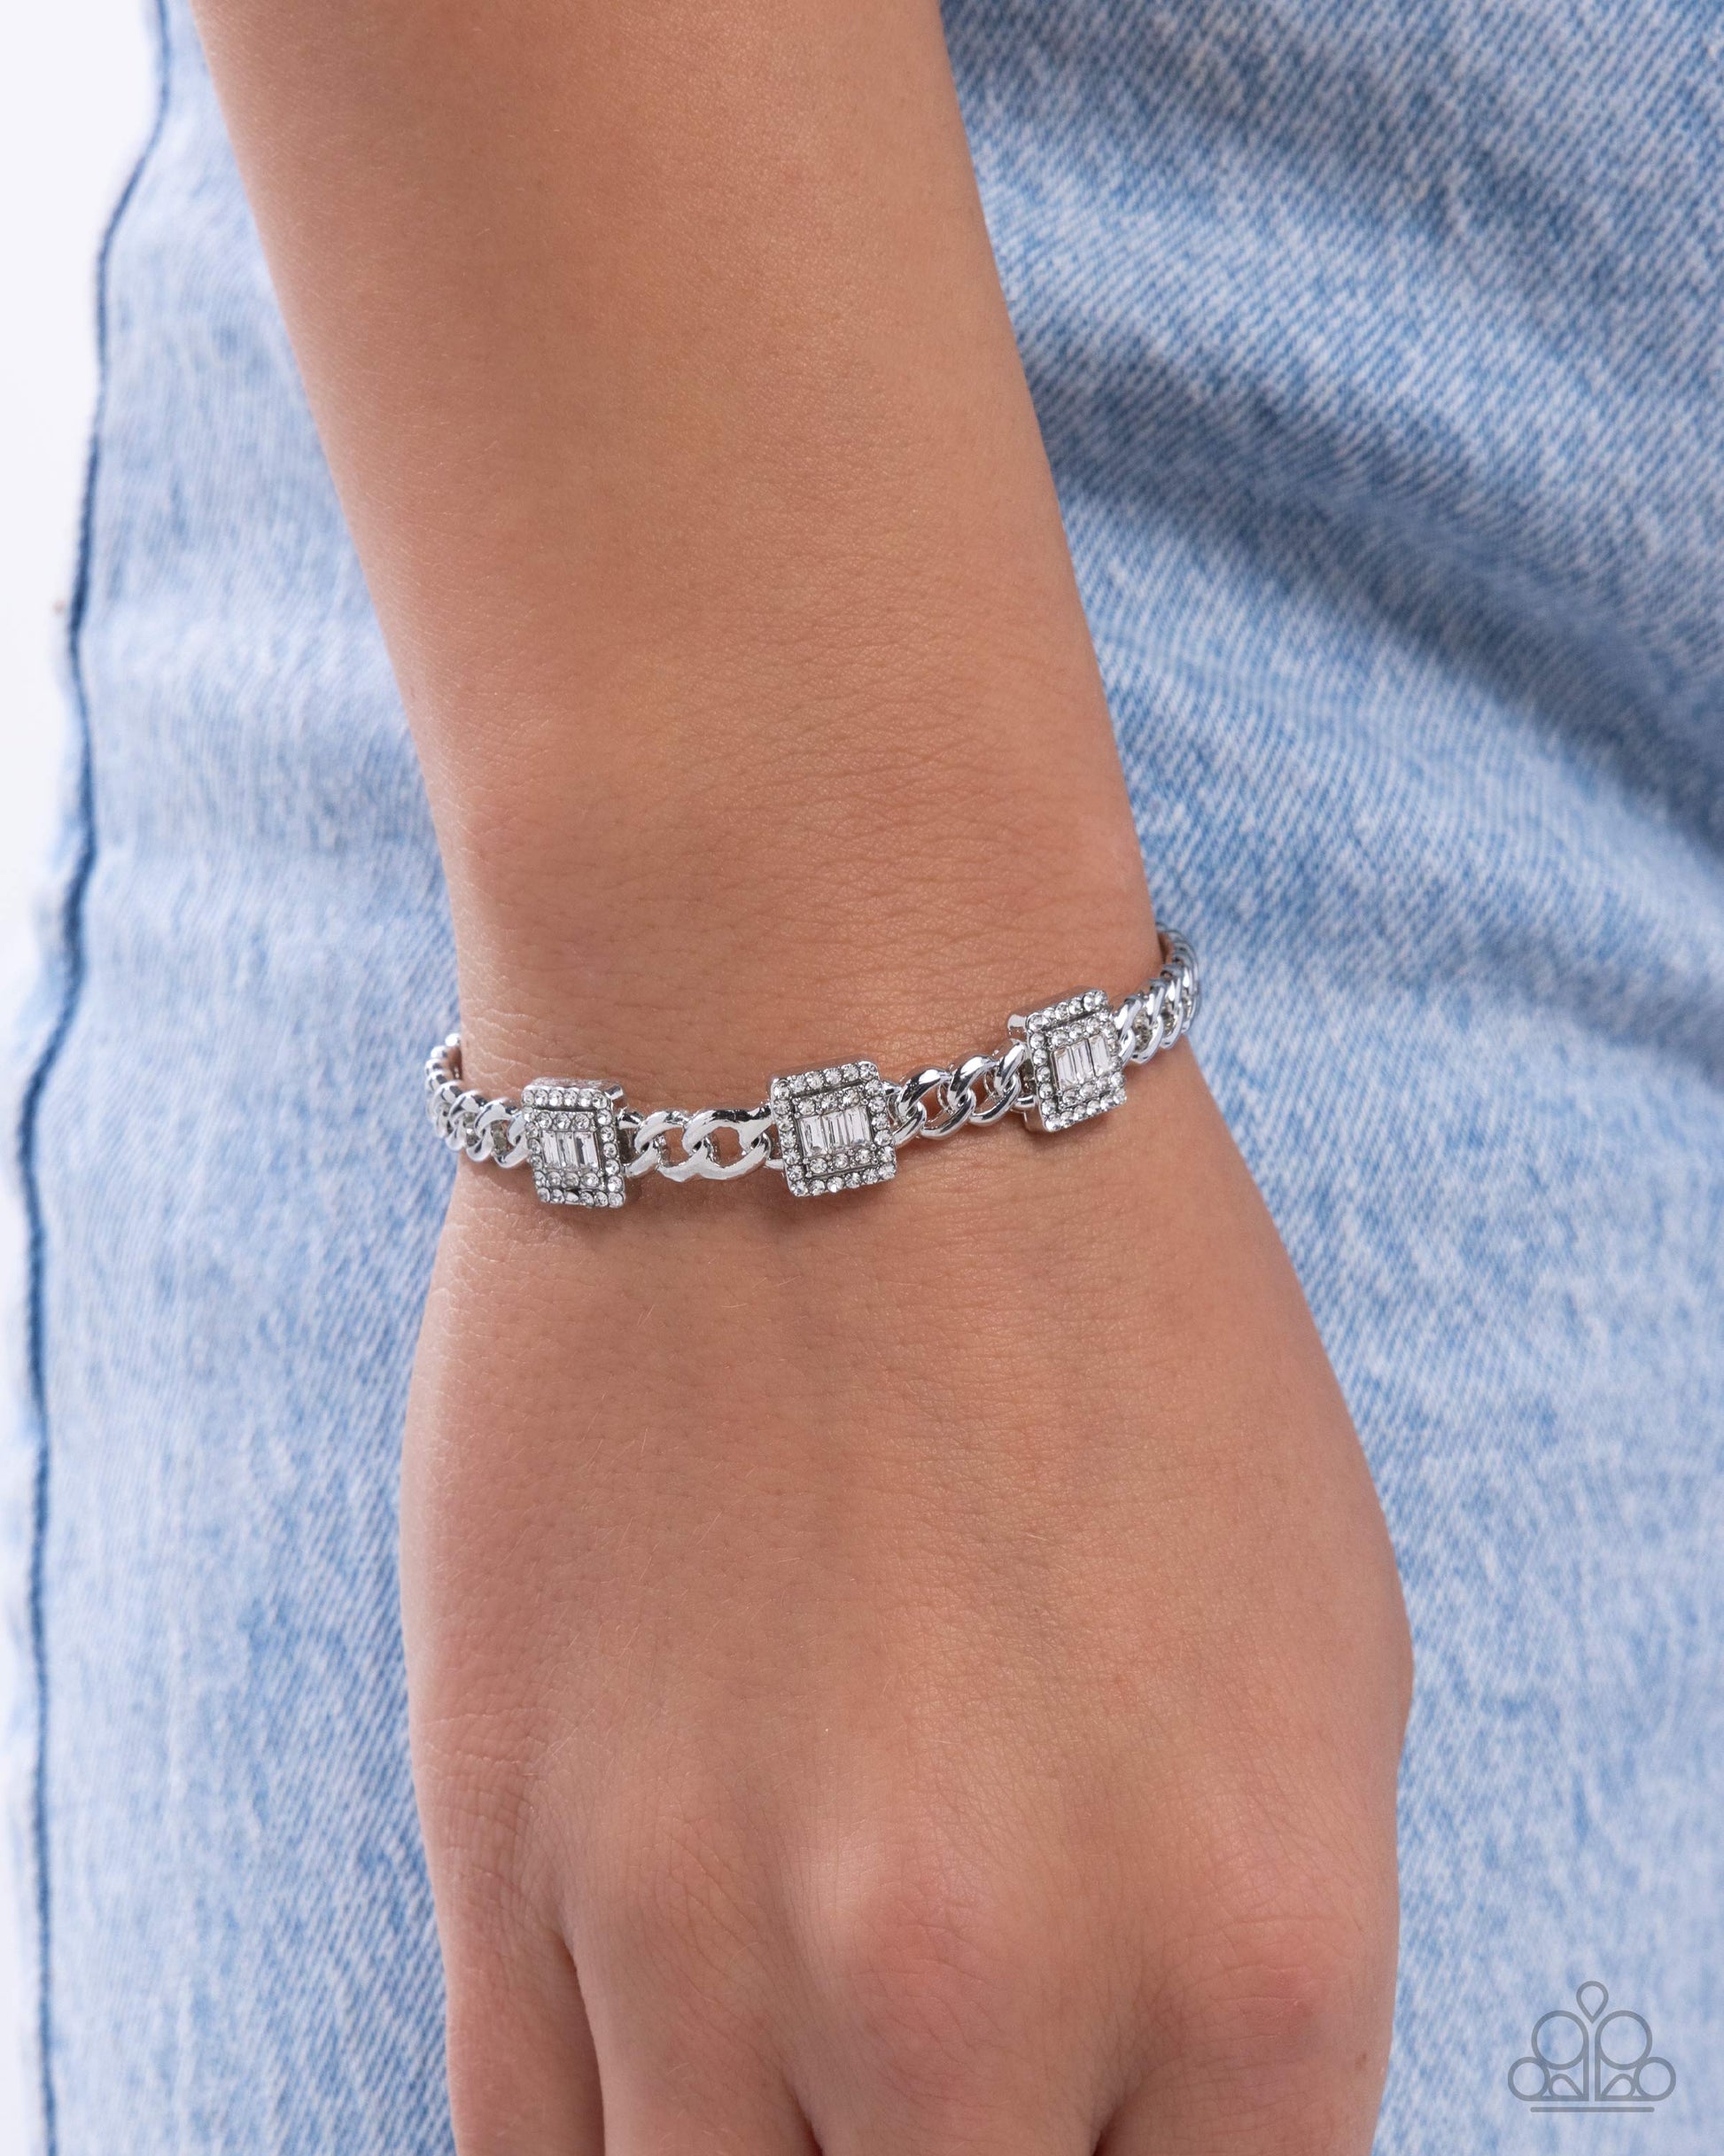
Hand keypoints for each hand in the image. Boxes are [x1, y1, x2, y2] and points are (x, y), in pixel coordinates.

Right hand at [402, 1042, 1410, 2153]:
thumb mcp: (1316, 1657)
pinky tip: (670, 2066)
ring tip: (809, 2043)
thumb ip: (1236, 1972)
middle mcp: (978, 2001)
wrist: (819, 1039)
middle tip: (954, 2068)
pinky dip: (622, 2146)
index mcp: (1255, 1954)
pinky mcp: (504, 1848)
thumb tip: (1128, 2134)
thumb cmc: (1111, 1310)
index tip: (1084, 2123)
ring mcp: (712, 1938)